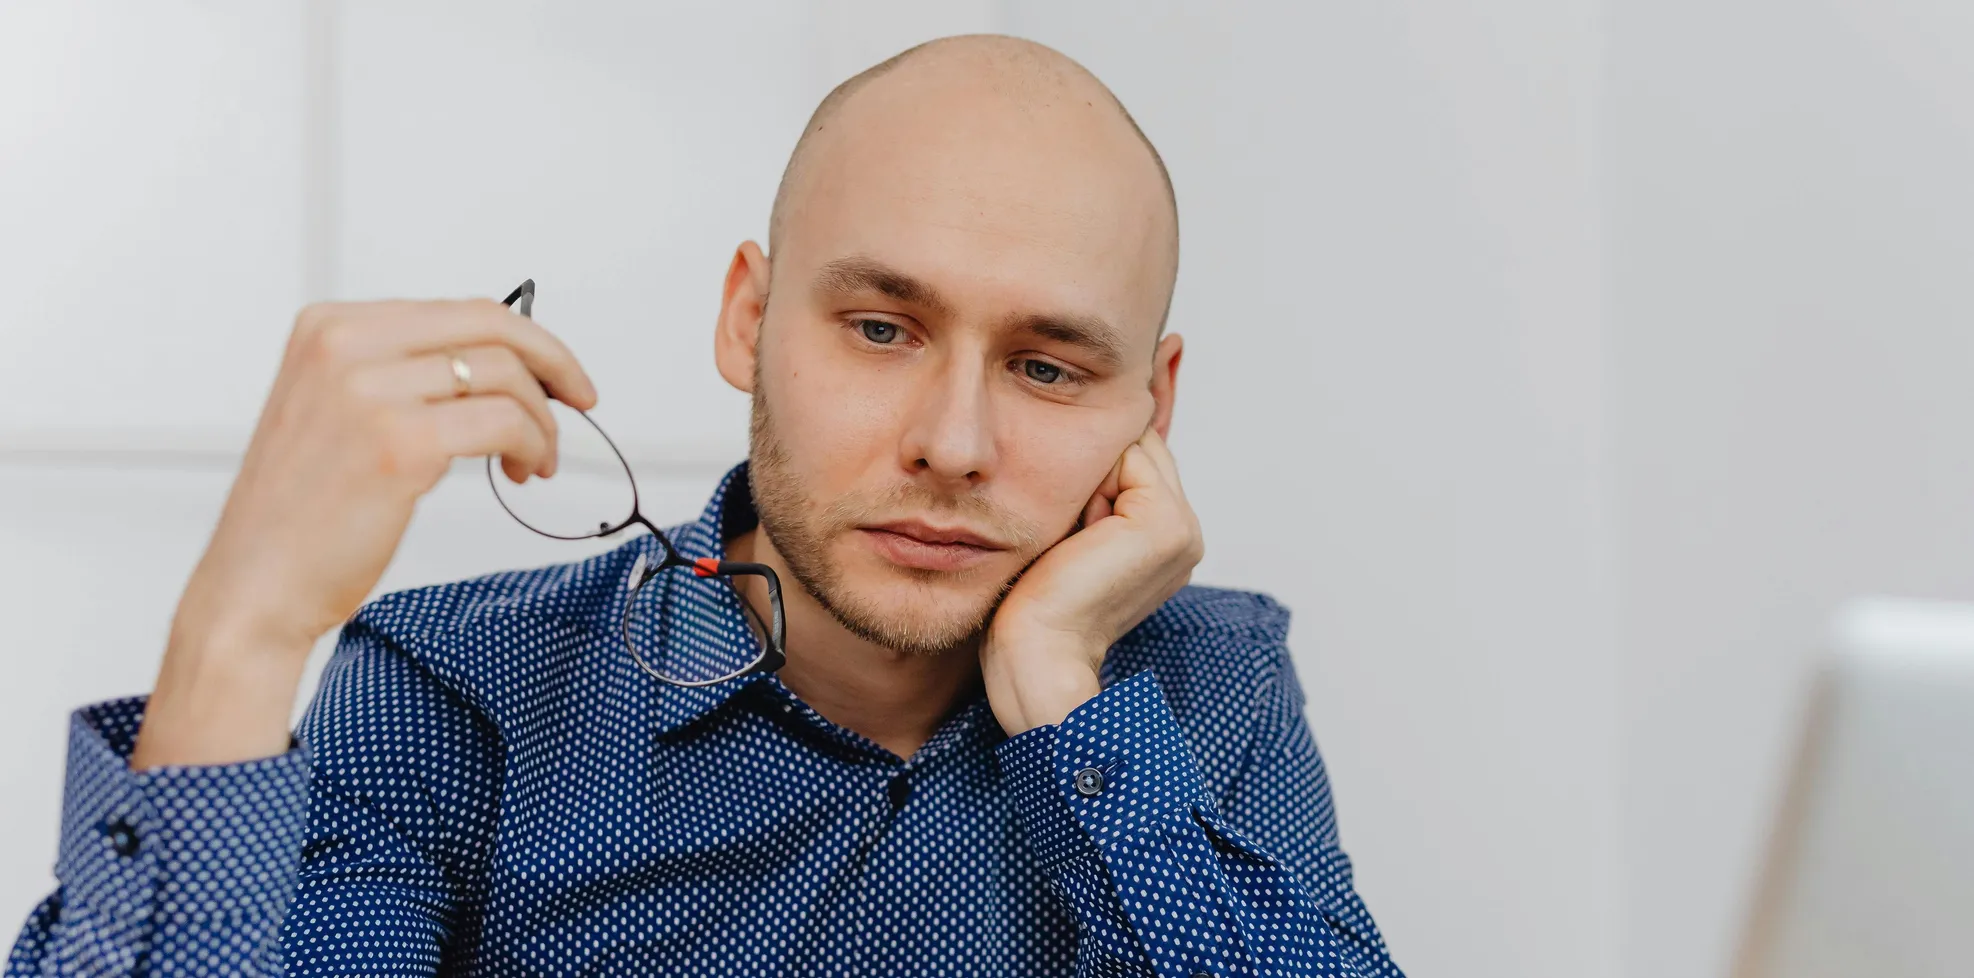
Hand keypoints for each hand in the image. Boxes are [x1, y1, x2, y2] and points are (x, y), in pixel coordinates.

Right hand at [131, 298, 595, 768]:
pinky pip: (505, 422)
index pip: (457, 310)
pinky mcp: (401, 443)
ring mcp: (369, 391)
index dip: (525, 338)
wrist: (255, 586)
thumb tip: (498, 364)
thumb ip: (400, 372)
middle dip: (552, 361)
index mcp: (327, 327)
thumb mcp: (337, 411)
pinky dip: (534, 444)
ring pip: (504, 376)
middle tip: (580, 399)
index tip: (557, 372)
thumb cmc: (303, 513)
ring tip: (536, 460)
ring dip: (540, 421)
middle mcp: (343, 345)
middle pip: (490, 326)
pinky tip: (524, 471)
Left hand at [980, 428, 1203, 734]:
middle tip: (1073, 540)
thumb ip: (1097, 493)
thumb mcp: (1072, 534)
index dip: (1091, 478)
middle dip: (1095, 473)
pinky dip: (1089, 484)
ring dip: (1090, 479)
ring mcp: (1185, 529)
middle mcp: (1188, 533)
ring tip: (1076, 540)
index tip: (1071, 538)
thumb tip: (1090, 440)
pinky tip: (1081, 538)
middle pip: (1138, 447)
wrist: (1036, 652)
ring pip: (1132, 446)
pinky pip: (1126, 455)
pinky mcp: (1166, 524)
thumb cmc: (1035, 602)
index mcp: (1169, 540)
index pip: (1135, 460)